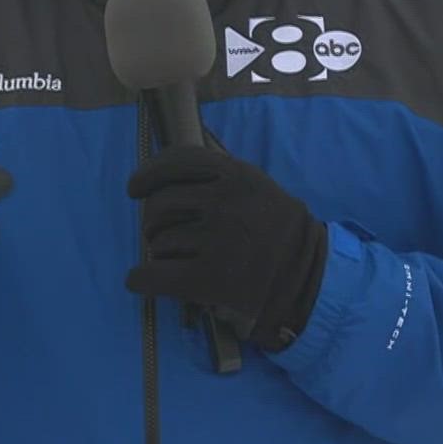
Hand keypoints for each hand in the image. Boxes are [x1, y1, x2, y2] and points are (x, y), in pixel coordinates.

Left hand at [125, 144, 326, 350]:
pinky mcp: (206, 278)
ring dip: (159, 252)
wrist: (308, 281)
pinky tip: (140, 281)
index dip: (149, 175)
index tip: (134, 188)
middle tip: (158, 235)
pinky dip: (141, 279)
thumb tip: (167, 175)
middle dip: (152, 221)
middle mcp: (223, 202)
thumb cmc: (279, 233)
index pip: (177, 162)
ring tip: (175, 261)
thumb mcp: (258, 188)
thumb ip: (222, 177)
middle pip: (161, 203)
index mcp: (236, 175)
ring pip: (159, 240)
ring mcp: (215, 240)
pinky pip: (154, 275)